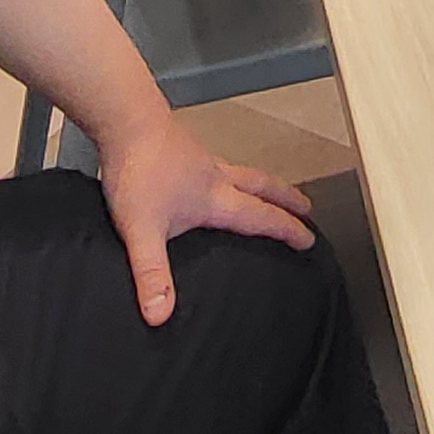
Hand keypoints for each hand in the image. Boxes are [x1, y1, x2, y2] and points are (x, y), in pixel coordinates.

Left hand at [95, 107, 315, 326]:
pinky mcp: (182, 147)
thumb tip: (160, 315)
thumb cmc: (137, 170)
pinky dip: (229, 173)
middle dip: (285, 198)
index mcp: (214, 198)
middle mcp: (214, 176)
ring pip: (241, 172)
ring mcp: (199, 159)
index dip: (286, 229)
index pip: (260, 217)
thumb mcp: (142, 230)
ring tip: (267, 190)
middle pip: (261, 186)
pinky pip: (217, 163)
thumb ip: (151, 273)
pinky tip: (212, 177)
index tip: (308, 238)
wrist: (125, 118)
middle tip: (305, 205)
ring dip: (261, 183)